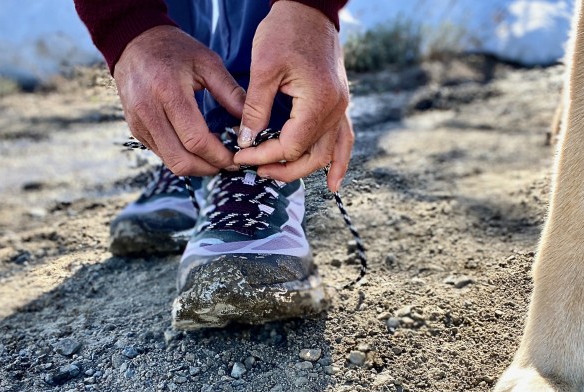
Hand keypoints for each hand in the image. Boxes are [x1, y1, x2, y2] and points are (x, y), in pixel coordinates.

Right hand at [114, 25, 245, 175]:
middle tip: (228, 164)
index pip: (196, 140)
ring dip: (196, 167)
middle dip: (209, 168)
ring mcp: (139, 123)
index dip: (219, 156)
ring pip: (170, 162)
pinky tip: (197, 149)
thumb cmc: (176, 50)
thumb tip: (250, 124)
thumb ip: (231, 93)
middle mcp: (149, 112)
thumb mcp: (207, 62)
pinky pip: (162, 154)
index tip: (237, 158)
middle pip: (181, 160)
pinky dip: (182, 157)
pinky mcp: (136, 130)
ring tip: (215, 158)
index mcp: (168, 92)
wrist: (135, 43)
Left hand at [233, 1, 352, 191]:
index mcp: (317, 101)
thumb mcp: (263, 68)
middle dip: (280, 167)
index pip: (290, 145)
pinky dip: (338, 162)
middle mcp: (335, 109)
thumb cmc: (285, 31)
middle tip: (252, 169)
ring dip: (303, 169)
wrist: (309, 10)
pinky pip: (343, 140)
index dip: (263, 155)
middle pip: (311, 156)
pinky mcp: (338, 104)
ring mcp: (340, 108)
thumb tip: (246, 142)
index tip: (239, 155)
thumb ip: (256, 108)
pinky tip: (333, 183)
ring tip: (276, 176)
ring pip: (326, 152)